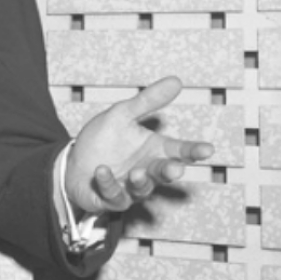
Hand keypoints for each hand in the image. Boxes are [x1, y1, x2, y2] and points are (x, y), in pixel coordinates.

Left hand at [65, 76, 213, 214]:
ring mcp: (129, 187)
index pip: (179, 151)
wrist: (73, 160)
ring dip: (141, 182)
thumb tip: (175, 81)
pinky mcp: (110, 198)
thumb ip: (147, 101)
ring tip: (137, 173)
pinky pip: (113, 195)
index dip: (194, 151)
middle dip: (169, 172)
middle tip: (174, 168)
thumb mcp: (122, 114)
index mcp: (154, 150)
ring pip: (142, 189)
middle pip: (163, 173)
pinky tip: (101, 171)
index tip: (207, 149)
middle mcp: (146, 170)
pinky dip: (108, 183)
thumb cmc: (102, 140)